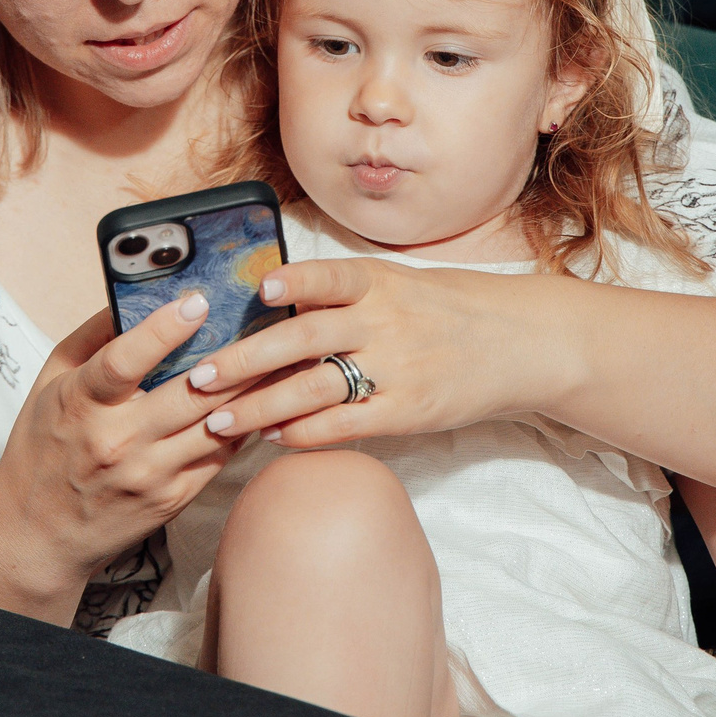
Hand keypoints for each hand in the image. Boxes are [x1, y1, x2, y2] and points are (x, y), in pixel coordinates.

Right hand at [0, 291, 246, 619]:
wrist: (37, 534)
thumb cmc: (42, 447)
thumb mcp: (50, 383)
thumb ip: (92, 336)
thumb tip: (135, 292)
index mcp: (80, 404)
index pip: (123, 362)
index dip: (162, 330)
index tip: (197, 301)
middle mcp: (116, 441)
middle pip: (188, 395)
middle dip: (232, 357)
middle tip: (265, 322)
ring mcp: (148, 475)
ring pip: (216, 425)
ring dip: (252, 390)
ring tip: (280, 356)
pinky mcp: (172, 500)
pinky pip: (220, 455)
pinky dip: (244, 425)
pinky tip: (263, 399)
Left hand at [185, 256, 553, 447]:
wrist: (518, 342)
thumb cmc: (445, 309)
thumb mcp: (398, 283)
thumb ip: (341, 294)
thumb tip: (268, 302)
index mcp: (378, 282)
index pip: (328, 278)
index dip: (293, 283)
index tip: (258, 290)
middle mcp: (385, 321)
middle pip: (303, 340)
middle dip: (244, 361)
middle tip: (197, 379)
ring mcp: (398, 368)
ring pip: (314, 389)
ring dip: (259, 407)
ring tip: (216, 422)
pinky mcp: (410, 411)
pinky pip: (347, 425)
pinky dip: (305, 433)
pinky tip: (272, 438)